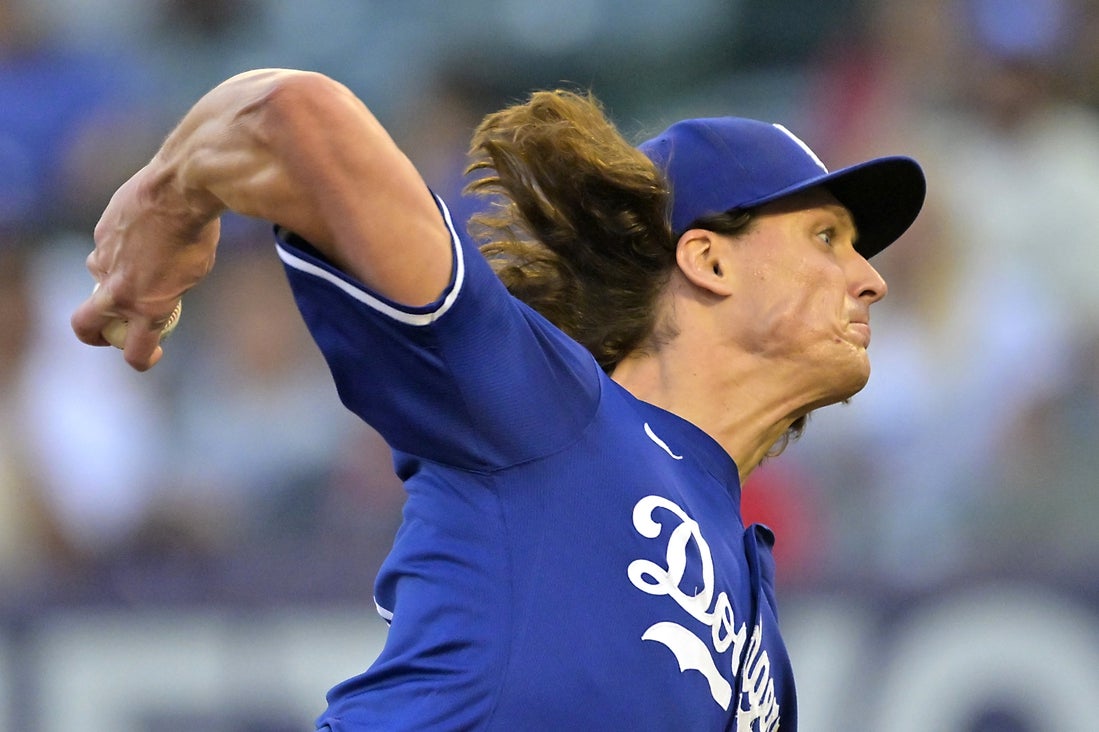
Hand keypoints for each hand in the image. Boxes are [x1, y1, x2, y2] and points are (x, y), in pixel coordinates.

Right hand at [71, 164, 221, 370]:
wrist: (179, 189)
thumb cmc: (198, 233)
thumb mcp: (196, 272)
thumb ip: (171, 289)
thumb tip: (165, 290)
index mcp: (147, 308)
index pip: (134, 352)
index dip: (143, 359)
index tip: (152, 353)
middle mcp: (118, 290)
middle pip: (85, 327)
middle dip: (93, 335)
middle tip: (108, 331)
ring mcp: (103, 261)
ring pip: (96, 280)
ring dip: (109, 281)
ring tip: (136, 267)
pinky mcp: (99, 234)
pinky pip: (104, 249)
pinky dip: (118, 249)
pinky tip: (140, 232)